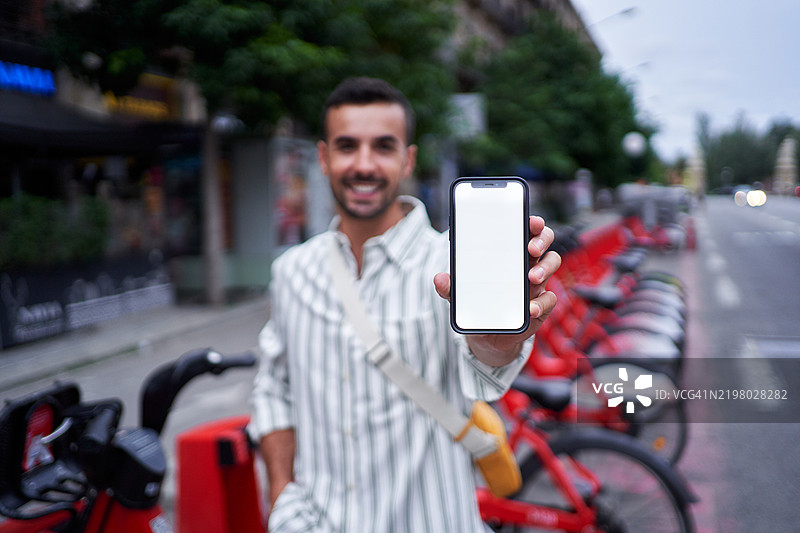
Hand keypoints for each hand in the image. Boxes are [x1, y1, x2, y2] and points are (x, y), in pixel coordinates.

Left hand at [434, 215, 560, 366]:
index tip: (531, 221)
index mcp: (509, 253)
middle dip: (542, 240)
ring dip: (545, 268)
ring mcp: (537, 284)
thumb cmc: (477, 304)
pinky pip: (549, 299)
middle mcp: (527, 263)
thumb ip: (450, 288)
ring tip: (532, 277)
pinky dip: (542, 303)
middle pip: (544, 241)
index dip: (532, 223)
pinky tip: (530, 308)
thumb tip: (438, 279)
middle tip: (531, 248)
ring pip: (552, 264)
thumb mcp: (460, 295)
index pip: (524, 230)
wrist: (488, 336)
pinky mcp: (541, 305)